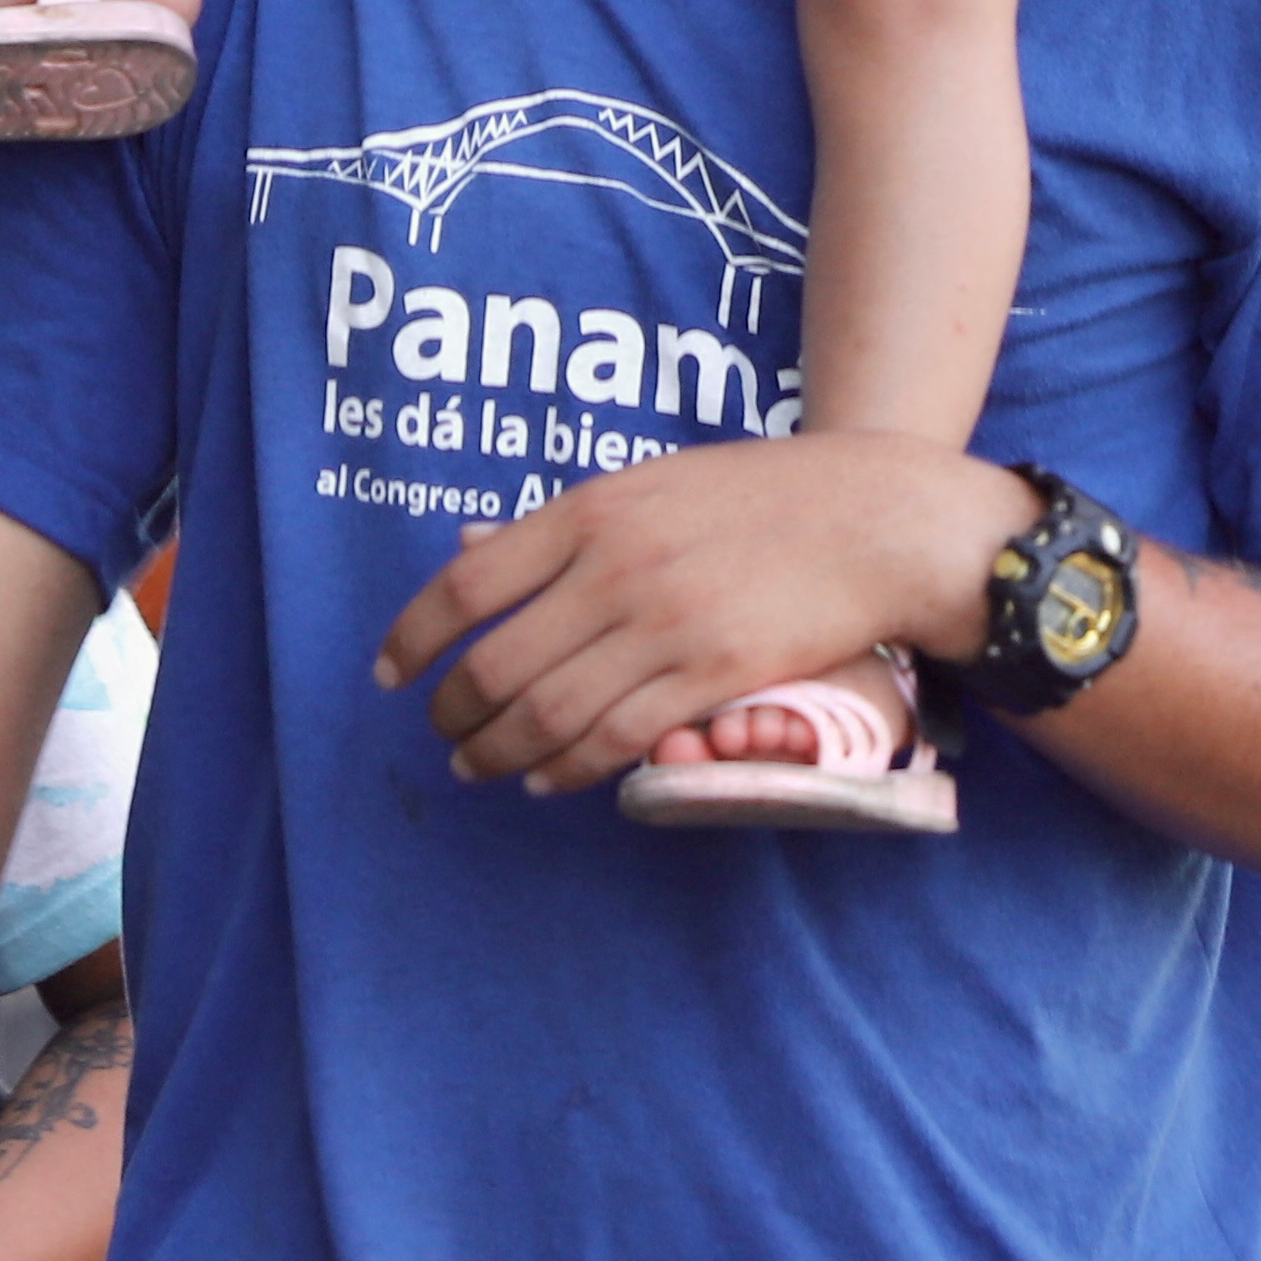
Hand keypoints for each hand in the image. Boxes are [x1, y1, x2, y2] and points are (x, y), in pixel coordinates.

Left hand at [373, 433, 1023, 795]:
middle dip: (453, 713)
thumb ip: (561, 524)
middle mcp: (615, 568)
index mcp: (592, 509)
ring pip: (547, 714)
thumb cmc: (759, 495)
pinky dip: (568, 768)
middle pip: (496, 664)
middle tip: (443, 734)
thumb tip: (467, 553)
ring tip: (480, 768)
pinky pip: (615, 739)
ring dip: (499, 753)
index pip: (467, 584)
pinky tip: (550, 778)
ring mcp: (662, 625)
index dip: (412, 636)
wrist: (871, 517)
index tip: (389, 673)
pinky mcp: (709, 677)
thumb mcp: (649, 481)